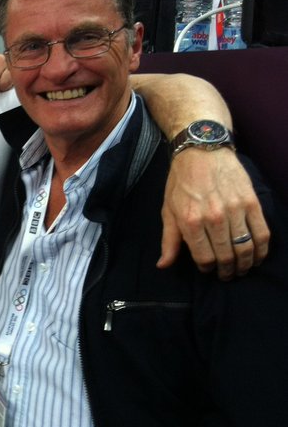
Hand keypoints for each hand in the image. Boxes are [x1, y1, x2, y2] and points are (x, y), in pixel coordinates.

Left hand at [158, 148, 269, 279]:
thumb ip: (169, 240)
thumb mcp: (167, 210)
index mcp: (190, 221)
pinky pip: (262, 234)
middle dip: (227, 271)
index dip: (207, 269)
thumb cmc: (181, 182)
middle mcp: (213, 218)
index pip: (204, 258)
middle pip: (226, 256)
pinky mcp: (251, 203)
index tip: (208, 269)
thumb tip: (163, 265)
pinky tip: (257, 256)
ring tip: (241, 269)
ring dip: (245, 264)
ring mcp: (235, 210)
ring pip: (245, 248)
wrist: (201, 151)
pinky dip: (262, 250)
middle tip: (227, 275)